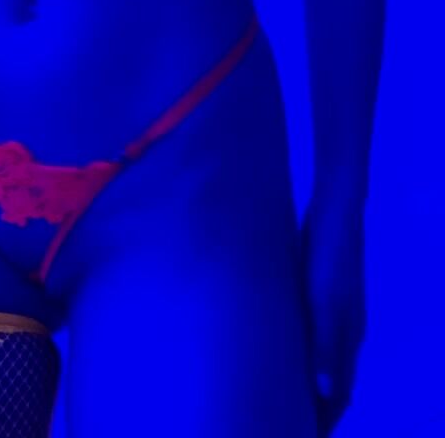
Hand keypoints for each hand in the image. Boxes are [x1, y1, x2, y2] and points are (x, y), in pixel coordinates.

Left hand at [298, 191, 367, 436]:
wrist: (334, 206)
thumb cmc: (329, 253)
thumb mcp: (324, 299)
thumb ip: (324, 345)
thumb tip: (327, 393)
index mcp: (348, 337)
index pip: (339, 395)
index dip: (323, 422)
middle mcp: (344, 330)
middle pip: (329, 383)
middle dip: (311, 409)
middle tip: (280, 427)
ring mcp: (332, 311)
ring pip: (317, 359)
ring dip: (303, 383)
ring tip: (274, 400)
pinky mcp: (317, 293)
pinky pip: (307, 337)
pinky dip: (296, 355)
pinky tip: (274, 352)